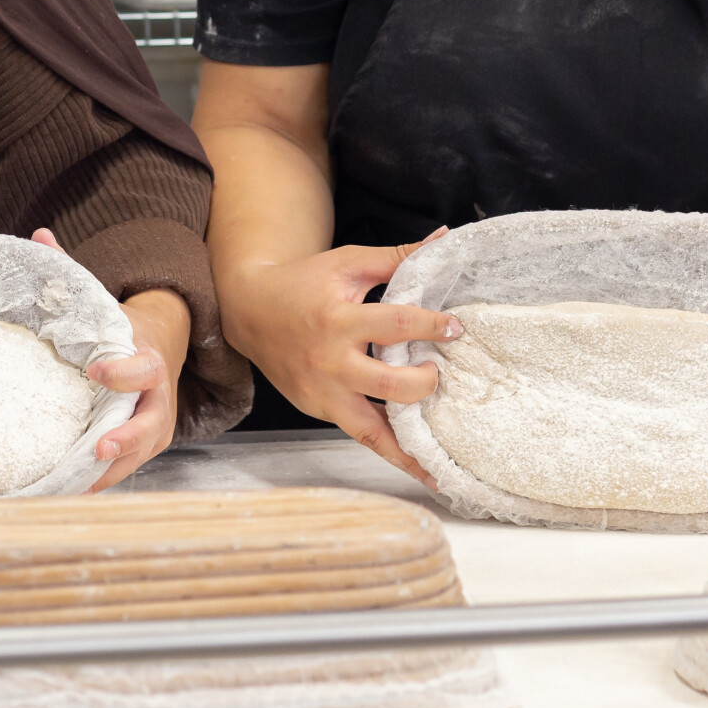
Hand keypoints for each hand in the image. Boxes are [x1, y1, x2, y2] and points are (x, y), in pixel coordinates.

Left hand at [28, 229, 188, 491]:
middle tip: (101, 446)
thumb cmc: (121, 329)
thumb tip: (39, 237)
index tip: (95, 369)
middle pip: (151, 421)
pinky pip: (126, 468)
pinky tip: (73, 490)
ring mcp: (155, 426)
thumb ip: (72, 274)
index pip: (143, 367)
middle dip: (127, 437)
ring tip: (80, 484)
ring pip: (139, 454)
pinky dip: (102, 480)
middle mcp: (159, 397)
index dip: (122, 370)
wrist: (160, 347)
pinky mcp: (144, 447)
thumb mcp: (101, 301)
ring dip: (111, 470)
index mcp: (148, 359)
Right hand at [216, 230, 459, 488]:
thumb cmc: (304, 283)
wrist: (250, 310)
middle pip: (390, 385)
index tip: (457, 328)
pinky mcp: (318, 410)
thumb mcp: (347, 264)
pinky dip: (391, 452)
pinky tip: (420, 468)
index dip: (433, 326)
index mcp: (338, 320)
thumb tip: (443, 239)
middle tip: (438, 370)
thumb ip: (396, 256)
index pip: (397, 325)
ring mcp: (323, 393)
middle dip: (425, 382)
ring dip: (410, 446)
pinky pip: (360, 435)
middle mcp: (330, 362)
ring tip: (444, 459)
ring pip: (373, 430)